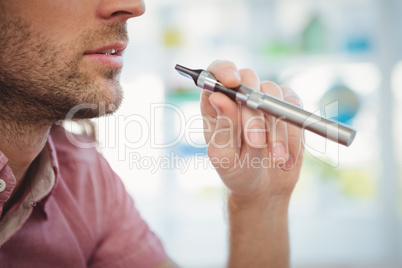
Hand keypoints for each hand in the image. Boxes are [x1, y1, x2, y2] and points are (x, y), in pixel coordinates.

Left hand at [200, 60, 303, 201]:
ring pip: (273, 93)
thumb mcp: (225, 157)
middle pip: (248, 80)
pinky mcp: (287, 107)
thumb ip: (223, 128)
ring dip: (276, 129)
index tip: (232, 82)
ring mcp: (265, 99)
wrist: (265, 187)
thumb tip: (218, 97)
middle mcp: (239, 97)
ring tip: (276, 158)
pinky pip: (294, 107)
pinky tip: (287, 157)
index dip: (224, 70)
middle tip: (255, 142)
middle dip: (253, 113)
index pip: (215, 72)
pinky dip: (292, 134)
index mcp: (215, 105)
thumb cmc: (238, 171)